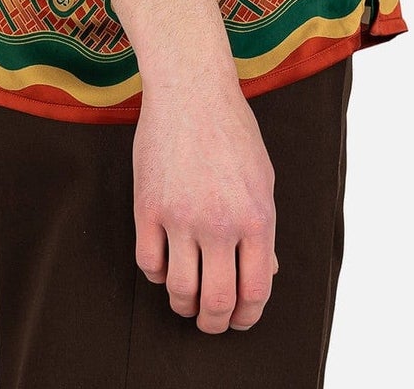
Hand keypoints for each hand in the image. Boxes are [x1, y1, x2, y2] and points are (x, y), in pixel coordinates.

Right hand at [131, 73, 279, 333]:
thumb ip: (263, 229)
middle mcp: (220, 223)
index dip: (248, 315)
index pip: (255, 290)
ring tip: (186, 300)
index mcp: (257, 217)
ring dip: (184, 304)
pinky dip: (157, 274)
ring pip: (180, 289)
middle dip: (215, 323)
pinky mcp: (147, 207)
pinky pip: (148, 264)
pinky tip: (164, 265)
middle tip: (210, 322)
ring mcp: (181, 216)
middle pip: (217, 301)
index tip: (240, 319)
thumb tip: (266, 273)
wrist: (190, 90)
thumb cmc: (232, 130)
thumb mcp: (262, 178)